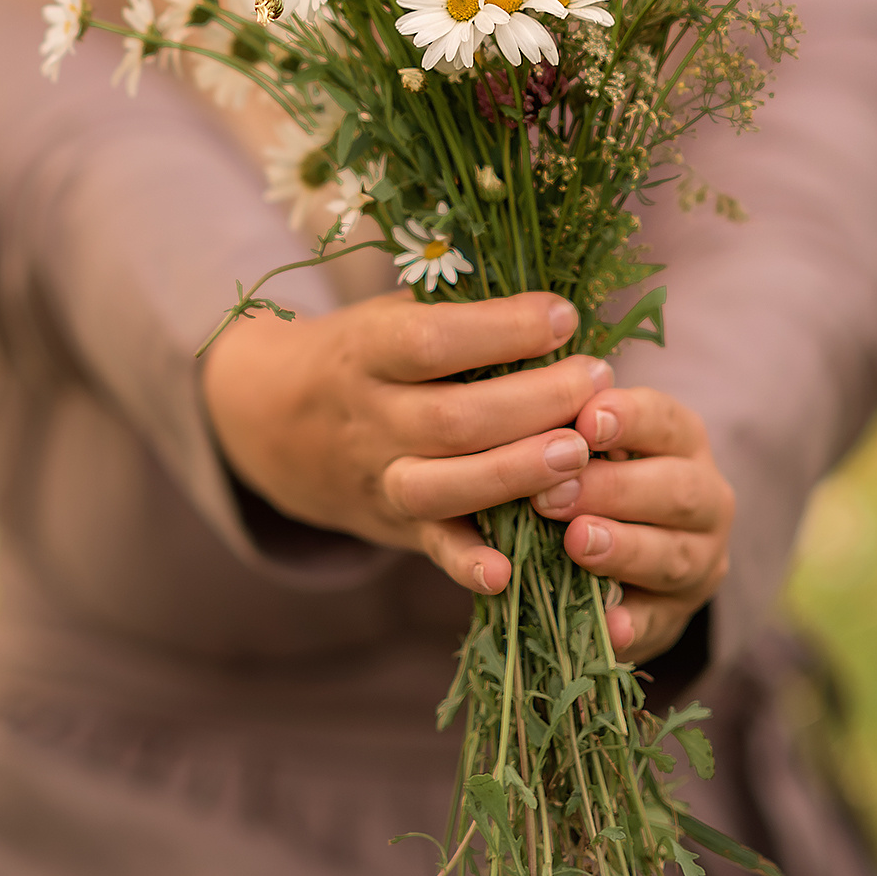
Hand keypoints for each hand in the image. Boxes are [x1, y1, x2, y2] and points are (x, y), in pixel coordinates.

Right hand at [201, 289, 611, 593]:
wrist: (279, 421)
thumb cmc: (367, 353)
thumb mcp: (392, 313)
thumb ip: (460, 310)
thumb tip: (555, 306)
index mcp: (368, 349)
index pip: (433, 339)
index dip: (503, 329)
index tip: (563, 316)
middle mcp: (370, 417)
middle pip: (453, 418)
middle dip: (535, 401)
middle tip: (597, 379)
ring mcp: (381, 477)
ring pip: (443, 487)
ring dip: (516, 472)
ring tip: (580, 451)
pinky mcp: (397, 527)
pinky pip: (433, 550)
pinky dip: (468, 565)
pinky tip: (512, 569)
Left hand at [531, 385, 734, 662]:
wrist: (621, 551)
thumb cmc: (590, 473)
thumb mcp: (585, 443)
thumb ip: (565, 427)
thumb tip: (531, 404)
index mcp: (682, 441)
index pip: (665, 420)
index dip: (629, 418)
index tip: (586, 420)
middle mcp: (705, 498)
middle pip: (675, 490)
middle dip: (614, 490)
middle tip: (553, 495)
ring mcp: (698, 561)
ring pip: (672, 556)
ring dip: (624, 550)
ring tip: (577, 545)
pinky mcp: (676, 616)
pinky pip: (658, 623)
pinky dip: (633, 625)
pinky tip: (608, 625)